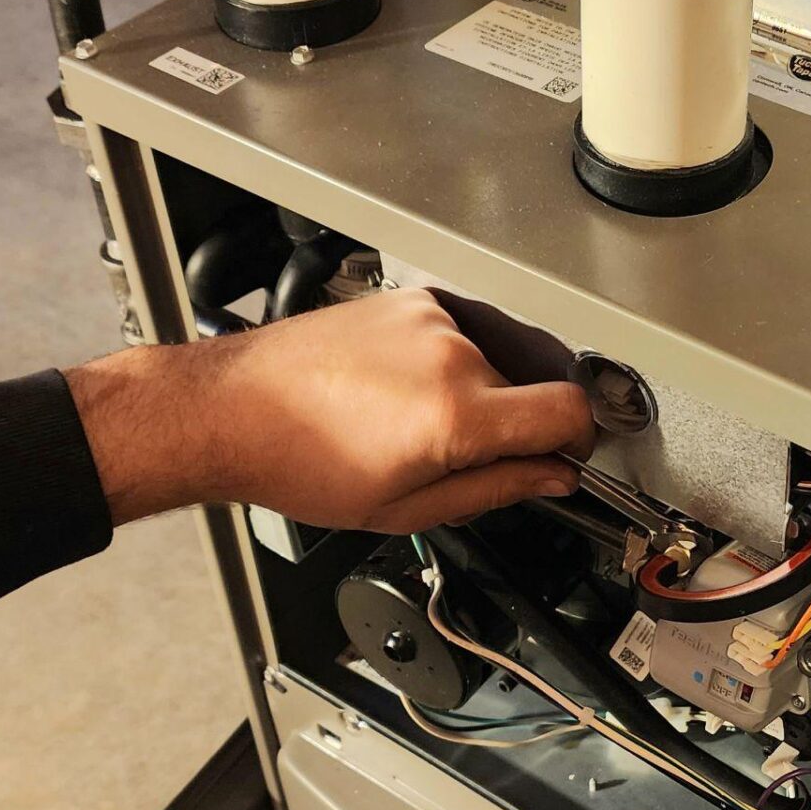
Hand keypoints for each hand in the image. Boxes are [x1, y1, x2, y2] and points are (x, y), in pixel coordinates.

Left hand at [65, 289, 593, 528]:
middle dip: (524, 424)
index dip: (579, 443)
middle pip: (538, 386)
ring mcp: (431, 319)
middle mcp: (452, 352)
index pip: (570, 412)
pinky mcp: (409, 301)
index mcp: (458, 413)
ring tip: (431, 426)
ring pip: (502, 359)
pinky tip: (411, 393)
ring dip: (490, 393)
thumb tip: (551, 478)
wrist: (231, 411)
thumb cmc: (299, 462)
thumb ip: (497, 489)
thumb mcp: (408, 509)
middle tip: (485, 459)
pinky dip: (457, 364)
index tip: (568, 457)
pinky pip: (464, 335)